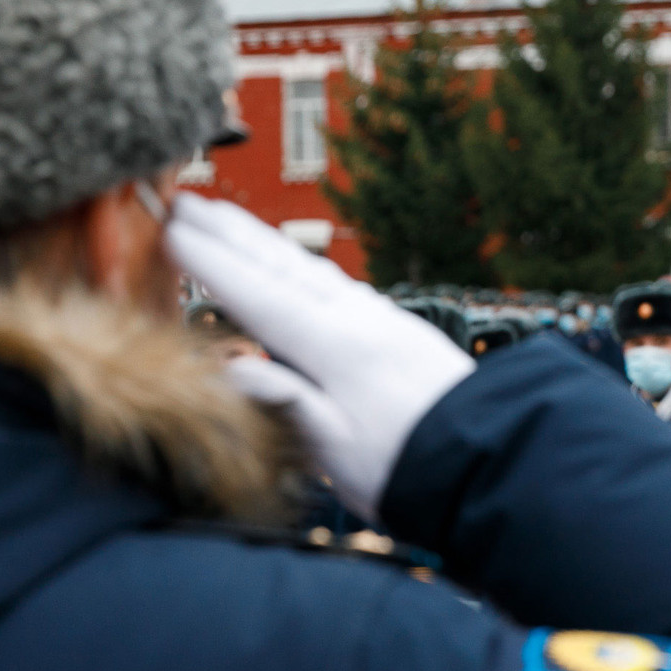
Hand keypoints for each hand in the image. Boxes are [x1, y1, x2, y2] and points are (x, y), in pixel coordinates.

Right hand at [166, 194, 473, 521]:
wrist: (500, 461)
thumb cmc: (415, 469)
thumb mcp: (338, 450)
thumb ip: (285, 402)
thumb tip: (229, 369)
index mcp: (337, 348)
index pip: (260, 294)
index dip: (212, 263)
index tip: (171, 230)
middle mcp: (362, 322)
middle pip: (285, 266)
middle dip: (232, 233)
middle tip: (186, 201)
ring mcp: (387, 322)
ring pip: (314, 270)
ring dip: (266, 244)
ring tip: (229, 223)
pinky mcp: (405, 334)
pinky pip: (342, 287)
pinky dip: (306, 269)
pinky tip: (301, 272)